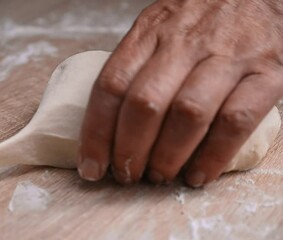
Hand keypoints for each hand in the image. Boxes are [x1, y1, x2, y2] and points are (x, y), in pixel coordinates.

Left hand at [78, 0, 282, 186]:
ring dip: (166, 157)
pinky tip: (197, 175)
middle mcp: (185, 41)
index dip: (96, 133)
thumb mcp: (161, 26)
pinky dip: (213, 156)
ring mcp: (228, 56)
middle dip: (129, 151)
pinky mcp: (267, 72)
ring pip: (187, 115)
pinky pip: (236, 121)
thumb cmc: (201, 19)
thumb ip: (137, 64)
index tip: (91, 165)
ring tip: (158, 177)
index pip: (111, 85)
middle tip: (126, 174)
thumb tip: (108, 124)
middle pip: (144, 104)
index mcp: (151, 30)